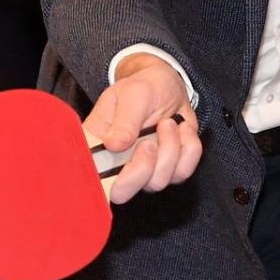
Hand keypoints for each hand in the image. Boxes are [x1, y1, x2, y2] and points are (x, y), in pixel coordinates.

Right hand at [84, 54, 201, 203]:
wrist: (167, 86)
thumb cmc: (143, 87)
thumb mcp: (132, 95)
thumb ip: (124, 120)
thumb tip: (113, 145)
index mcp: (96, 146)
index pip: (90, 179)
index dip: (101, 183)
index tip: (122, 158)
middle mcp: (116, 164)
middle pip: (122, 193)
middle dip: (143, 168)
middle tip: (149, 142)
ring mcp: (143, 170)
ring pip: (157, 182)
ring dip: (169, 149)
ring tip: (167, 123)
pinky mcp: (168, 169)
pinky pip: (182, 172)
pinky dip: (188, 149)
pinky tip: (182, 130)